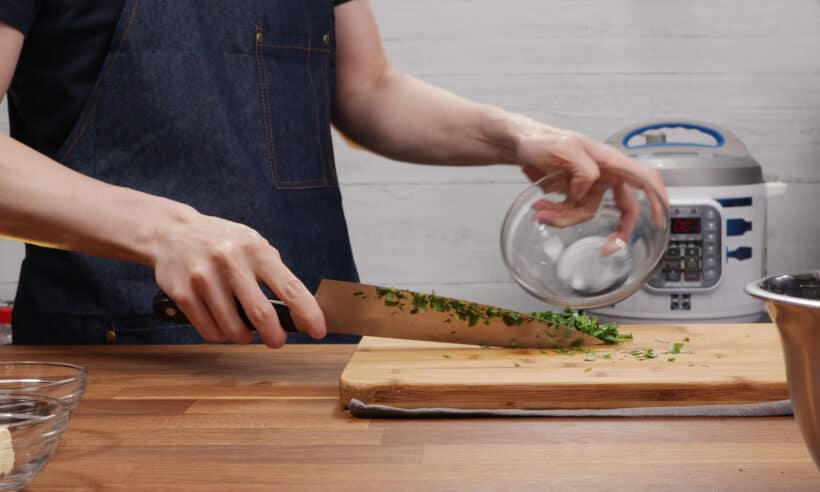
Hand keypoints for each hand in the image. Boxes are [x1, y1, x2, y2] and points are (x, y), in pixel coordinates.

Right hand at [150, 207, 325, 346]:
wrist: (173, 232)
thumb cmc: (223, 242)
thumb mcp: (253, 244)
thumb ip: (274, 273)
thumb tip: (299, 309)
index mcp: (256, 250)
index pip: (290, 288)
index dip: (308, 313)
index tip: (318, 330)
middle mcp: (231, 262)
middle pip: (261, 315)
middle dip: (275, 336)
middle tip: (277, 341)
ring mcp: (204, 278)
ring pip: (233, 329)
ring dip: (244, 337)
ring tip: (244, 330)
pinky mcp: (183, 294)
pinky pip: (209, 331)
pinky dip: (220, 335)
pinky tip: (222, 325)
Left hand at [514, 122, 668, 251]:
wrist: (522, 145)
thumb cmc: (543, 139)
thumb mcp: (564, 148)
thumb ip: (583, 169)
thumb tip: (588, 189)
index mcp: (609, 162)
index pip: (644, 178)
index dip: (658, 197)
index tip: (662, 218)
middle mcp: (604, 175)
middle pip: (625, 207)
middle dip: (619, 230)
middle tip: (608, 248)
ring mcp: (590, 187)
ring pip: (588, 214)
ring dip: (565, 217)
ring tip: (541, 212)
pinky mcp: (574, 196)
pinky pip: (571, 213)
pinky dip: (555, 215)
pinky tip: (540, 208)